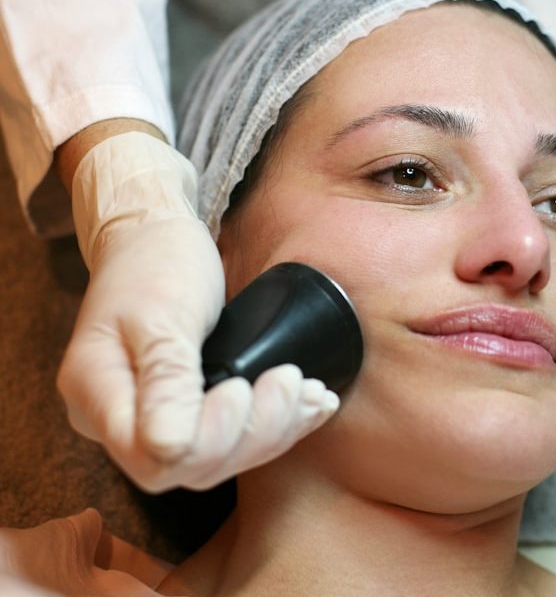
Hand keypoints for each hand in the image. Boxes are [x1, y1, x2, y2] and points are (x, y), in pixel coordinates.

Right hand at [57, 132, 338, 491]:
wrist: (154, 238)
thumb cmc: (154, 263)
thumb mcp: (161, 313)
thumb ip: (166, 379)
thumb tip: (171, 450)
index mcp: (97, 392)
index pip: (151, 455)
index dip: (208, 437)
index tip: (241, 389)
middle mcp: (120, 418)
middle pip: (190, 464)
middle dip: (254, 431)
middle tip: (290, 381)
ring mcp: (153, 416)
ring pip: (218, 457)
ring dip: (274, 429)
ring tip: (311, 394)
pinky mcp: (185, 409)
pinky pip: (230, 437)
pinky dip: (277, 424)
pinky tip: (310, 407)